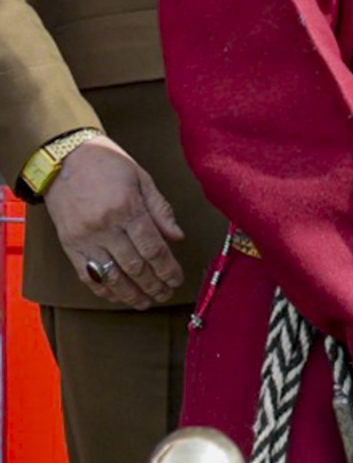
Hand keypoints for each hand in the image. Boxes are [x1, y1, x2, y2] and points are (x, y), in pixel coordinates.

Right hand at [48, 138, 185, 307]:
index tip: (177, 279)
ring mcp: (84, 239)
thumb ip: (161, 209)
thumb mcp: (142, 179)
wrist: (65, 159)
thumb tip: (178, 238)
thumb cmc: (108, 165)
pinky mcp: (68, 245)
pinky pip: (86, 275)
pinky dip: (103, 289)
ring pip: (110, 275)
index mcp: (127, 208)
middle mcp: (104, 227)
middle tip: (166, 294)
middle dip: (153, 284)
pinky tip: (118, 296)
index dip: (167, 268)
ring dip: (130, 293)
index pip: (152, 248)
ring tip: (146, 302)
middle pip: (134, 266)